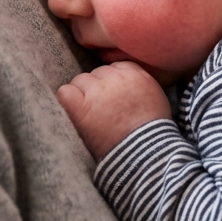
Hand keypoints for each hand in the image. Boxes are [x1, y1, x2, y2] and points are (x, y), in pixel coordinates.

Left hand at [56, 61, 170, 161]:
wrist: (145, 152)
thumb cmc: (153, 130)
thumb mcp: (157, 95)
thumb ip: (140, 81)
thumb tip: (126, 78)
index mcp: (134, 73)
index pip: (114, 67)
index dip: (113, 83)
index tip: (116, 97)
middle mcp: (114, 78)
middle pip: (97, 74)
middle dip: (99, 89)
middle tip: (105, 110)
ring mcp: (96, 92)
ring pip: (80, 81)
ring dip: (84, 95)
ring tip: (93, 114)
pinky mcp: (81, 107)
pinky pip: (65, 92)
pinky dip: (67, 100)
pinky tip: (76, 111)